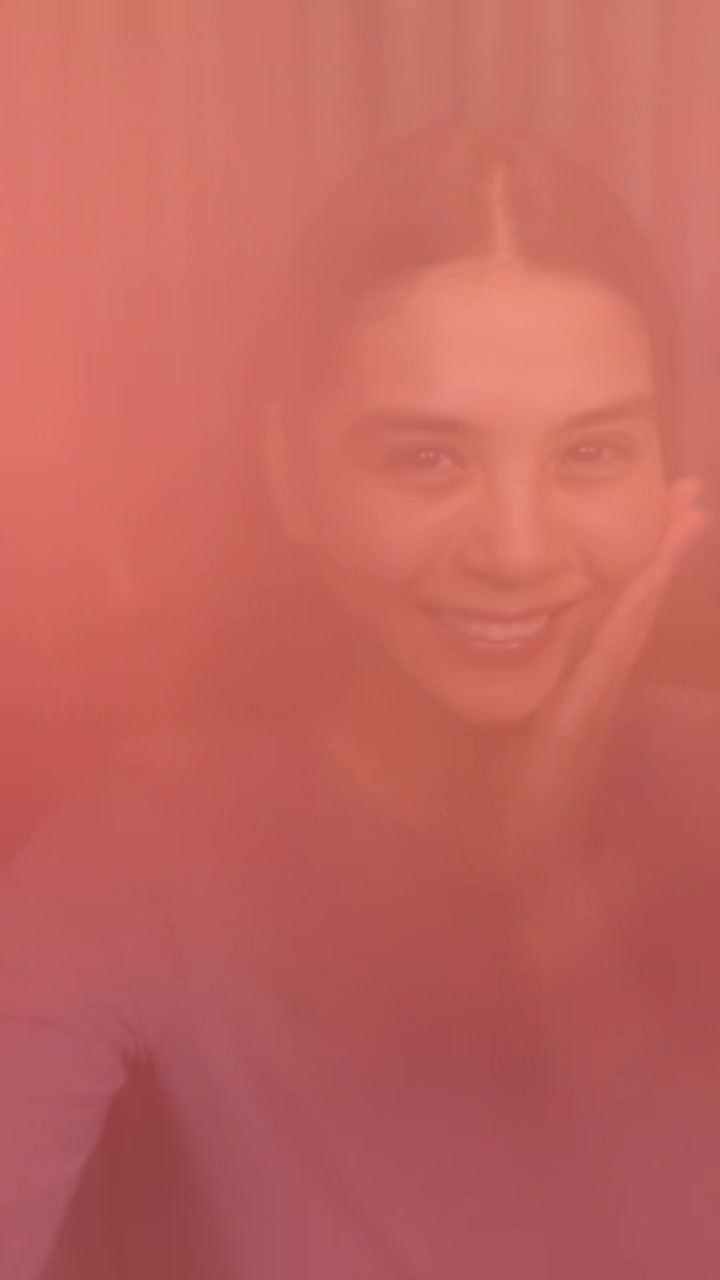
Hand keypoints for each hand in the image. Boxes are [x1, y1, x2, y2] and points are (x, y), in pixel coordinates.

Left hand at [501, 476, 710, 861]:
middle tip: (692, 496)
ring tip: (686, 517)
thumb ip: (536, 706)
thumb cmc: (524, 809)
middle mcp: (597, 688)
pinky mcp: (576, 720)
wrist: (528, 870)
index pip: (615, 615)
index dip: (640, 566)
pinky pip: (608, 654)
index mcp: (584, 689)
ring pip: (633, 621)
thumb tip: (527, 663)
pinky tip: (647, 576)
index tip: (663, 517)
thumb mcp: (523, 740)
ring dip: (658, 565)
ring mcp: (593, 702)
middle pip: (636, 607)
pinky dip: (631, 611)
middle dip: (663, 549)